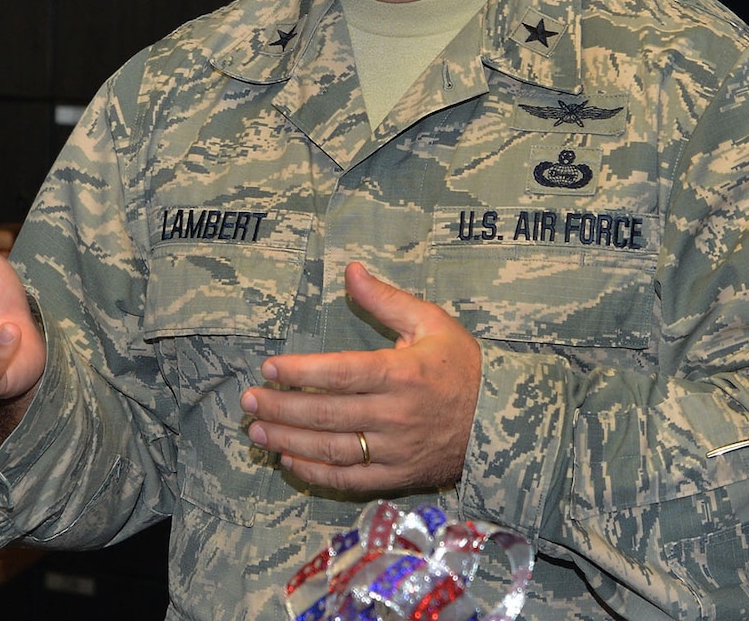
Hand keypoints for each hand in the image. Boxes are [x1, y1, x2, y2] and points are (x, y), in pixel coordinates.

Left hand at [240, 262, 480, 491]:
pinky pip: (349, 479)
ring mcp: (394, 449)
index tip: (268, 368)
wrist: (500, 419)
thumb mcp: (431, 322)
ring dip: (288, 441)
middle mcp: (395, 414)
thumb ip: (386, 299)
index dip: (299, 372)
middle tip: (248, 401)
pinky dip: (315, 473)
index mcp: (402, 373)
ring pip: (331, 449)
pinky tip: (289, 460)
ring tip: (257, 432)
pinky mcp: (396, 475)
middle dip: (280, 408)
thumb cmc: (462, 365)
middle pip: (326, 414)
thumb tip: (350, 270)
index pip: (339, 373)